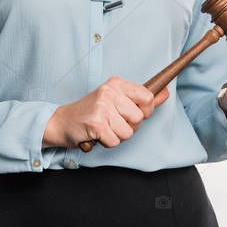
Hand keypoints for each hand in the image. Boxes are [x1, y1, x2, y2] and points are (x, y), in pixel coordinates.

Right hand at [43, 75, 169, 147]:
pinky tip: (98, 134)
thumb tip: (164, 93)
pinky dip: (107, 142)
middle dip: (129, 126)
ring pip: (128, 132)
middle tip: (112, 122)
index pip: (147, 97)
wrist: (62, 122)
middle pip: (139, 118)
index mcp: (116, 83)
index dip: (145, 111)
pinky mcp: (96, 123)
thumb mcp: (116, 100)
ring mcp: (102, 107)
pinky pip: (115, 141)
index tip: (133, 114)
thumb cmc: (91, 112)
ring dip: (117, 136)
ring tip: (104, 128)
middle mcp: (109, 92)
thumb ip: (141, 99)